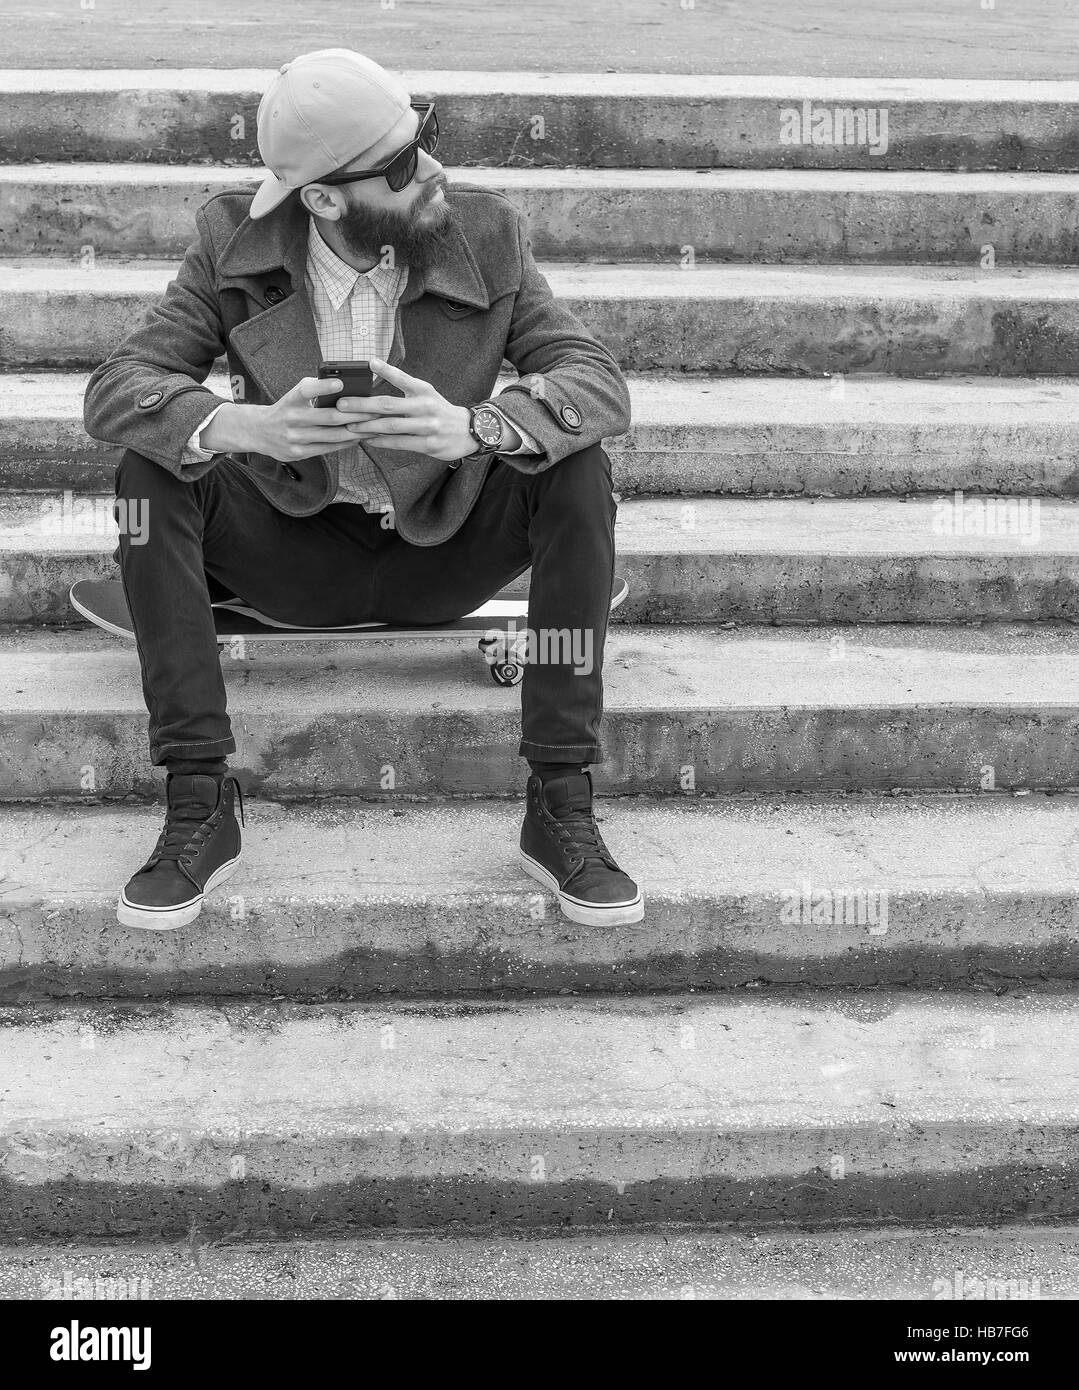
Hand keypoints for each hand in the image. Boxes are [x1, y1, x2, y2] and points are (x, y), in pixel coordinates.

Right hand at [203, 377, 384, 462]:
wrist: (259, 432)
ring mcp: (296, 438)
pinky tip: (359, 438)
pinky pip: (328, 448)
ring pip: (333, 436)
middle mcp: (292, 418)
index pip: (306, 389)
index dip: (323, 387)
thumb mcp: (294, 396)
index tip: (340, 383)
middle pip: (330, 417)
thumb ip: (315, 391)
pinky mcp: (299, 453)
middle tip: (375, 410)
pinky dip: (346, 443)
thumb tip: (346, 388)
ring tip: (374, 426)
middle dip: (356, 415)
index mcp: (291, 399)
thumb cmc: (286, 409)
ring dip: (357, 431)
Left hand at [337, 357, 475, 461]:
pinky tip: (367, 440)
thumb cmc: (437, 410)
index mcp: (423, 390)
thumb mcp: (424, 393)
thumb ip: (402, 386)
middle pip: (388, 405)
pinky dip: (381, 441)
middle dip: (362, 405)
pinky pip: (399, 443)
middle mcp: (425, 406)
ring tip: (349, 426)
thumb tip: (372, 380)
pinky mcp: (428, 444)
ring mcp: (427, 426)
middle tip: (341, 405)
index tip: (369, 363)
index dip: (386, 370)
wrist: (467, 431)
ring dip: (367, 426)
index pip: (402, 378)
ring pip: (391, 426)